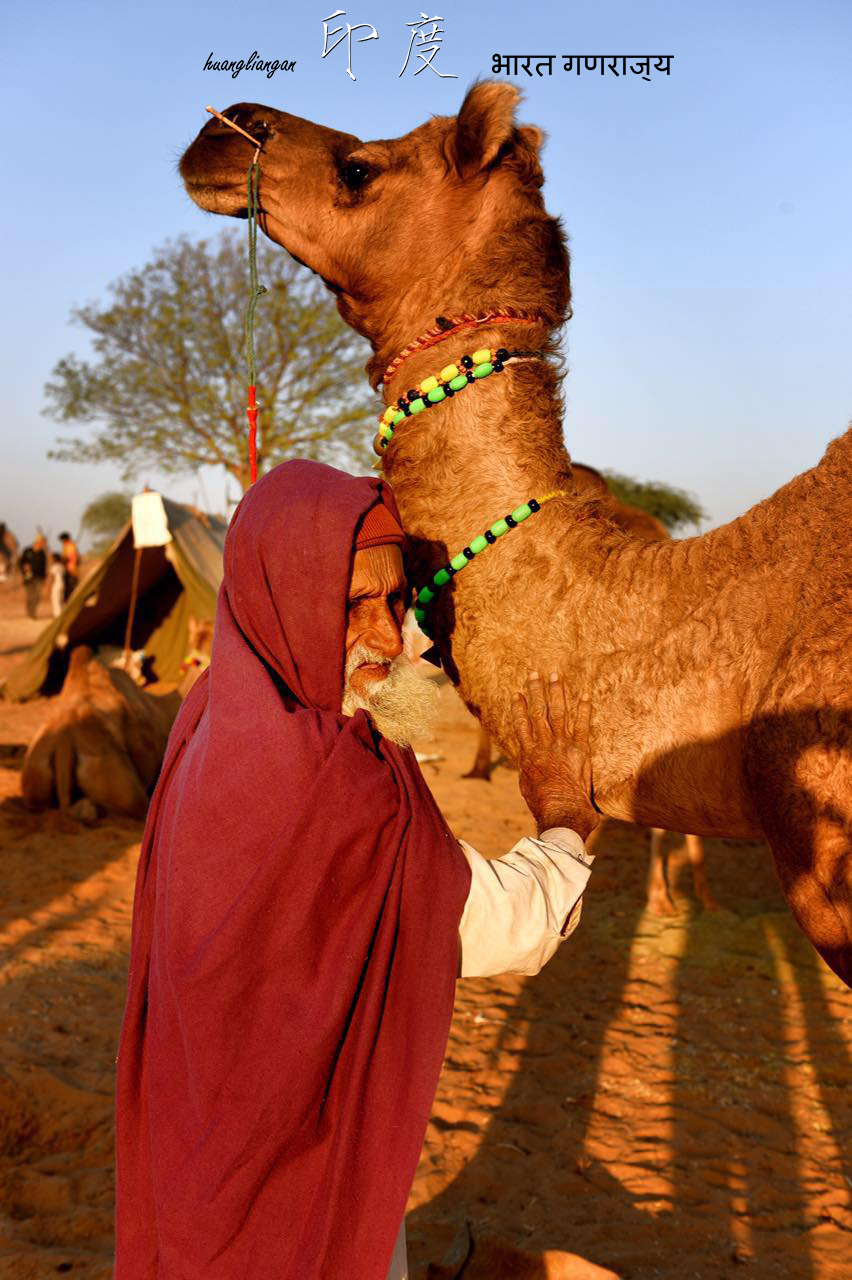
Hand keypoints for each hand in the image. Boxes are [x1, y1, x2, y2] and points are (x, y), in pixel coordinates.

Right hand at [512, 672, 598, 841]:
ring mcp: (561, 746)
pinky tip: (584, 695)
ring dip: (555, 693)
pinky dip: (583, 709)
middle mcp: (543, 746)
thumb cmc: (544, 807)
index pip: (522, 725)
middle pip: (538, 713)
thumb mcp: (528, 788)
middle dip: (536, 692)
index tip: (517, 693)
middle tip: (534, 675)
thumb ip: (529, 771)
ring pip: (557, 713)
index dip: (519, 708)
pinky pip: (582, 725)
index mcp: (528, 756)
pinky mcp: (580, 751)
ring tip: (554, 676)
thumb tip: (528, 767)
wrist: (561, 813)